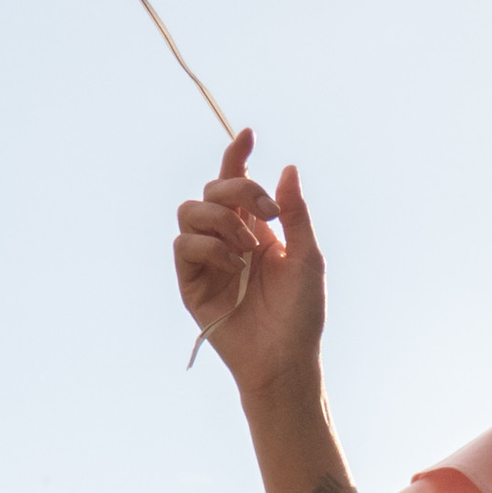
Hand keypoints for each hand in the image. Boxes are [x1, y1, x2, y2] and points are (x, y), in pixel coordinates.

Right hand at [173, 129, 326, 394]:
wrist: (285, 359)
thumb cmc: (301, 314)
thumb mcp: (308, 258)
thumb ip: (296, 214)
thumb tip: (287, 168)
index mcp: (256, 229)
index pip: (237, 183)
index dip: (237, 155)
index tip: (248, 134)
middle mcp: (228, 239)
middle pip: (212, 190)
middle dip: (238, 190)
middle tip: (268, 215)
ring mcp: (206, 260)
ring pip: (190, 211)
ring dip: (221, 220)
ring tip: (247, 248)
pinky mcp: (189, 283)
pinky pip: (183, 245)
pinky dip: (208, 247)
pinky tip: (233, 265)